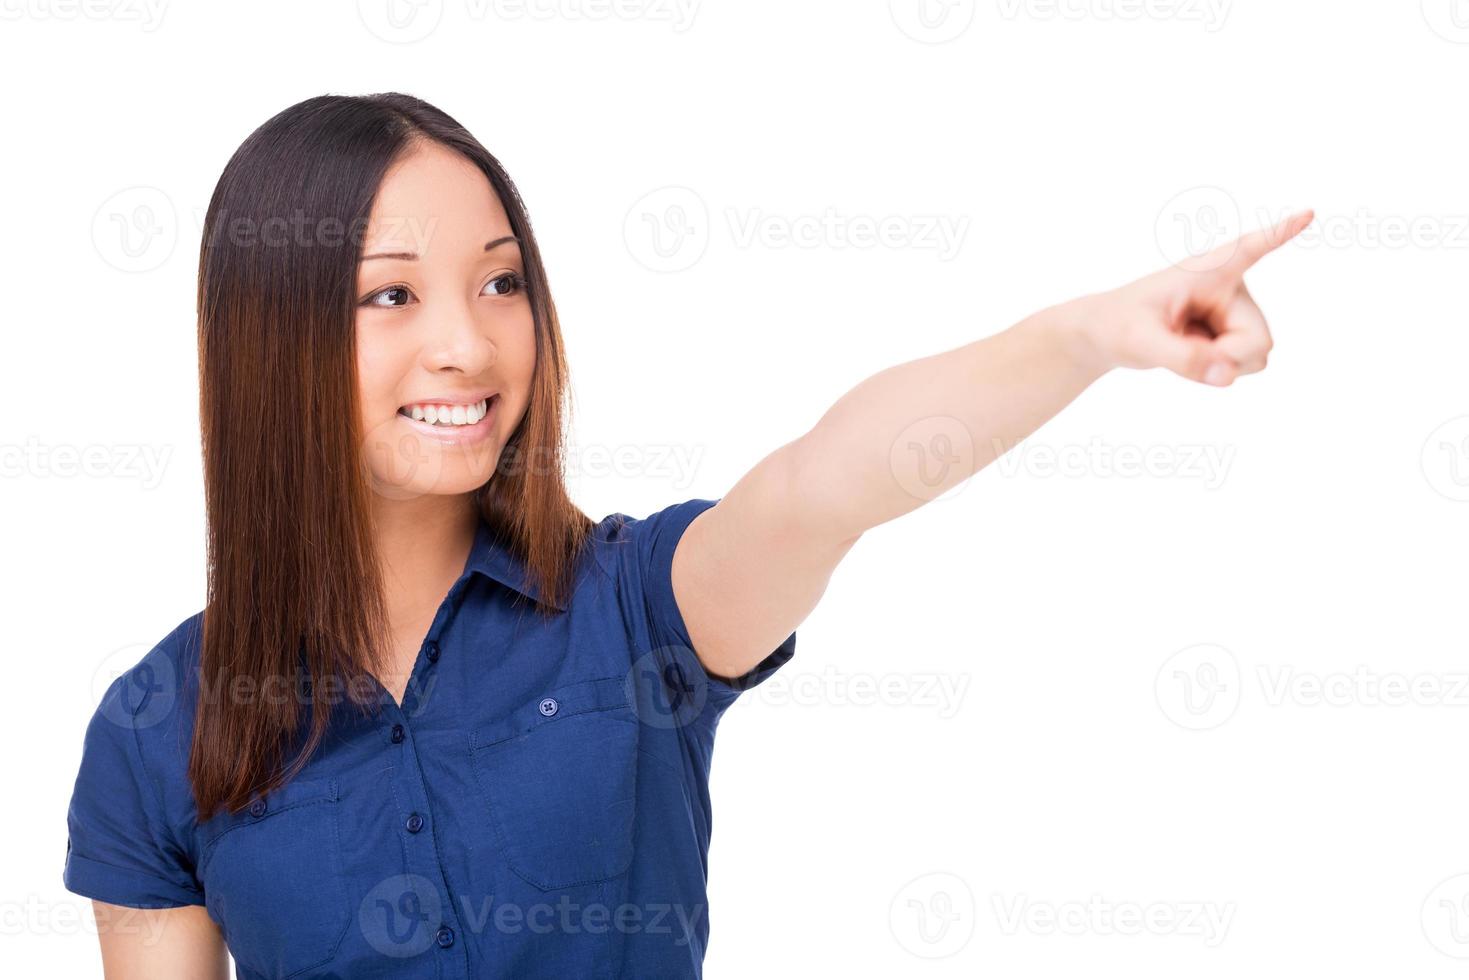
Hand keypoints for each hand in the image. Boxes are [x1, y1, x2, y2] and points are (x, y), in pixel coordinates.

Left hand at [1067, 209, 1313, 385]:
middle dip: (1226, 358)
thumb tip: (1227, 377)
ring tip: (1185, 346)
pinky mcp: (1235, 331)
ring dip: (1221, 365)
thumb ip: (1184, 359)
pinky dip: (1218, 370)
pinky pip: (1243, 365)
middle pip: (1259, 341)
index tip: (1307, 213)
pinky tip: (1193, 352)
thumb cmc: (1120, 325)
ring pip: (1257, 356)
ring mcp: (1236, 311)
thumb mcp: (1141, 342)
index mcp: (1208, 271)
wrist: (1108, 336)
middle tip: (1183, 350)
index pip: (1249, 249)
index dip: (1279, 234)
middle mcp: (1231, 286)